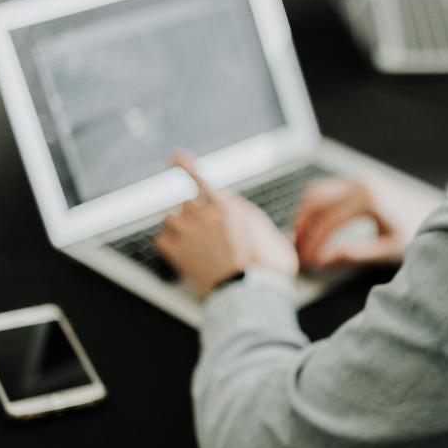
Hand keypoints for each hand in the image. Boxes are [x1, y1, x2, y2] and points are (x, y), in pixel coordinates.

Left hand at [155, 153, 297, 296]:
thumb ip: (275, 234)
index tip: (174, 157)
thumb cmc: (269, 269)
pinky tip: (178, 253)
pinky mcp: (178, 251)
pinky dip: (168, 245)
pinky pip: (162, 240)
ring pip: (171, 219)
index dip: (186, 165)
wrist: (252, 290)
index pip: (201, 178)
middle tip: (205, 235)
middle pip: (188, 203)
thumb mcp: (280, 243)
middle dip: (195, 216)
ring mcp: (190, 231)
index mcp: (231, 206)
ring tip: (191, 243)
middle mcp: (207, 213)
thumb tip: (285, 235)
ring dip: (178, 228)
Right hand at [293, 177, 439, 270]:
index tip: (309, 264)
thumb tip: (324, 261)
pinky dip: (314, 208)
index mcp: (370, 199)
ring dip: (304, 216)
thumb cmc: (419, 233)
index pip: (329, 222)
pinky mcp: (360, 183)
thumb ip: (355, 254)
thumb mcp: (389, 250)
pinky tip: (312, 228)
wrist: (439, 217)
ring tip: (301, 243)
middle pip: (316, 203)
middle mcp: (362, 184)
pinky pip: (326, 190)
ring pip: (316, 192)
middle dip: (303, 230)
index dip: (315, 245)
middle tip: (298, 254)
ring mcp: (360, 180)